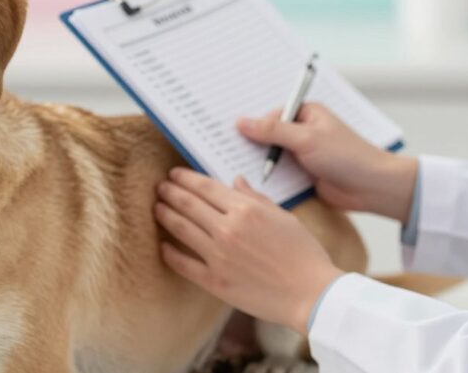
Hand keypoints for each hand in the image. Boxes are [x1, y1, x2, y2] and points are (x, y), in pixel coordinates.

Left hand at [154, 167, 343, 333]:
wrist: (310, 294)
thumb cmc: (303, 253)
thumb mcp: (283, 217)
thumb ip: (256, 198)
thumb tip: (236, 181)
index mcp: (246, 210)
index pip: (206, 187)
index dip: (186, 178)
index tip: (174, 174)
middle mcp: (228, 229)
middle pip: (189, 204)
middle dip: (170, 192)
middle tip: (160, 186)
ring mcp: (218, 256)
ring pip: (181, 229)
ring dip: (165, 215)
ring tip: (157, 207)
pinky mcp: (215, 281)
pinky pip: (183, 264)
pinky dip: (170, 253)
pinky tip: (163, 246)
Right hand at [237, 102, 417, 221]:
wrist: (371, 188)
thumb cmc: (347, 156)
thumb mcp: (306, 139)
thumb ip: (272, 131)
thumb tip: (241, 122)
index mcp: (307, 113)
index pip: (270, 114)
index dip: (251, 122)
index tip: (229, 130)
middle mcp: (303, 130)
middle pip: (268, 133)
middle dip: (251, 141)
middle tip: (223, 146)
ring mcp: (302, 153)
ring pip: (272, 154)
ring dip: (258, 160)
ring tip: (229, 163)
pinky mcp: (302, 173)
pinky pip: (279, 172)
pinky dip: (267, 175)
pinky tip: (249, 180)